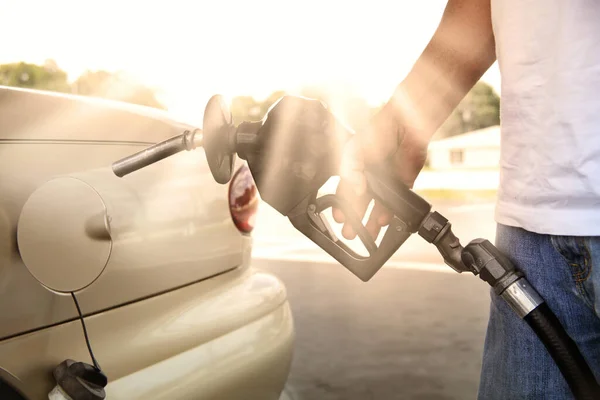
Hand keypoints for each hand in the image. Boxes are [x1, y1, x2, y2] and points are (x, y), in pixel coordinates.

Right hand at [332, 96, 429, 240]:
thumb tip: (356, 190)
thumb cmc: (378, 132)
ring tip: (367, 236)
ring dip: (371, 222)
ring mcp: (385, 184)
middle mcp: (369, 179)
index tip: (339, 218)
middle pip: (359, 205)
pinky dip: (389, 214)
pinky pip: (395, 205)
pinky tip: (384, 222)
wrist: (406, 127)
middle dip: (354, 220)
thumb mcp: (353, 149)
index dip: (341, 206)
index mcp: (354, 170)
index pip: (344, 193)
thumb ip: (349, 170)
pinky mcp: (402, 186)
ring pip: (376, 208)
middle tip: (350, 233)